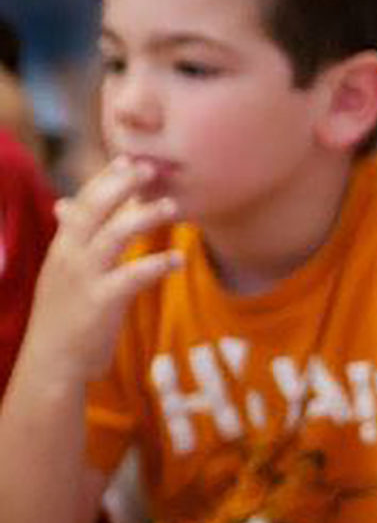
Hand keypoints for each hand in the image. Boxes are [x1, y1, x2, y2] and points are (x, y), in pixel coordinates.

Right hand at [26, 157, 180, 379]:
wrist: (51, 364)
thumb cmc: (64, 317)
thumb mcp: (62, 272)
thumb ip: (72, 239)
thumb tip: (66, 204)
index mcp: (63, 248)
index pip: (82, 204)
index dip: (104, 180)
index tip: (128, 158)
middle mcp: (69, 258)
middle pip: (93, 211)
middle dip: (120, 186)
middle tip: (149, 166)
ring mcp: (83, 279)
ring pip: (112, 237)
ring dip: (143, 218)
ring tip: (172, 206)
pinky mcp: (100, 303)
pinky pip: (131, 278)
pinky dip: (156, 264)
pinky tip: (178, 259)